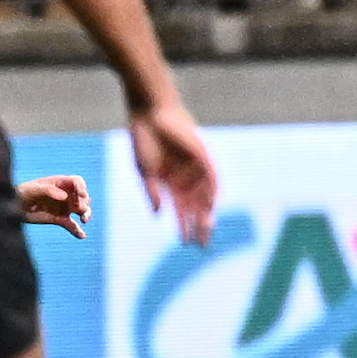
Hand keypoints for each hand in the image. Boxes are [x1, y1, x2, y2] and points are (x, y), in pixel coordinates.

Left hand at [17, 173, 94, 236]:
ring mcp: (63, 207)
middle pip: (82, 196)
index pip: (77, 182)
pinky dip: (77, 231)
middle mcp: (65, 194)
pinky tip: (81, 236)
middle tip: (80, 210)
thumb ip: (48, 190)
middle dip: (84, 202)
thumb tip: (64, 196)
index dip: (82, 187)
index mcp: (59, 183)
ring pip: (81, 210)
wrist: (12, 207)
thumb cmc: (21, 194)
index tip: (82, 195)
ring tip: (84, 220)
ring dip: (86, 214)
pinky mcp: (59, 219)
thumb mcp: (32, 190)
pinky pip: (72, 225)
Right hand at [132, 102, 218, 246]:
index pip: (180, 210)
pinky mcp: (202, 155)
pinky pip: (212, 176)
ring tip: (206, 228)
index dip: (183, 226)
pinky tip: (211, 205)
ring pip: (205, 195)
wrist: (150, 114)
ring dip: (206, 212)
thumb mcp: (145, 171)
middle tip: (202, 243)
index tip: (185, 243)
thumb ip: (153, 192)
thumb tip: (159, 214)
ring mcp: (195, 167)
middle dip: (198, 224)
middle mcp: (185, 178)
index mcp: (170, 183)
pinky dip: (212, 191)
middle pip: (196, 206)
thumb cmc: (144, 141)